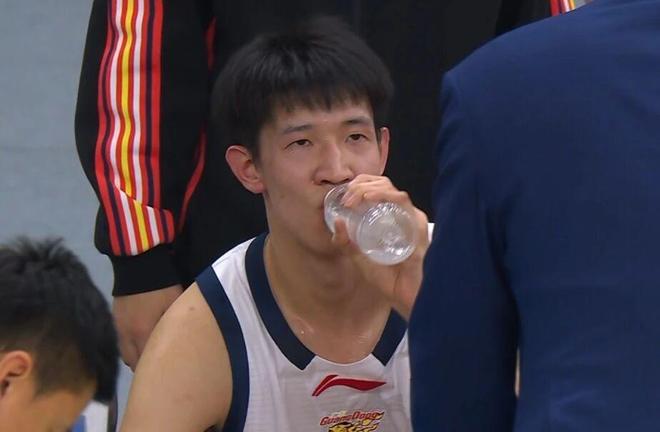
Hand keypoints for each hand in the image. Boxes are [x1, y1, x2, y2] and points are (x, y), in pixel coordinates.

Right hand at [112, 284, 183, 369]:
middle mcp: (127, 335)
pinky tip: (140, 341)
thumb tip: (187, 337)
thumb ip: (178, 324)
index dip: (156, 371)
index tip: (168, 374)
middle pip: (133, 362)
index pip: (147, 362)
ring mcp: (119, 327)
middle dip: (145, 368)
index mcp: (143, 333)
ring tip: (150, 356)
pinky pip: (121, 341)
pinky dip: (130, 346)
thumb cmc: (161, 286)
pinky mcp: (115, 318)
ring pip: (125, 353)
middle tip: (160, 368)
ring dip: (136, 357)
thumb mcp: (176, 304)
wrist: (137, 264)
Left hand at [331, 175, 429, 319]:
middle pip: (383, 184)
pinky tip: (369, 198)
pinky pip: (402, 202)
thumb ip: (346, 243)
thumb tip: (336, 222)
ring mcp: (411, 219)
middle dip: (360, 185)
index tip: (343, 197)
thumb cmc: (389, 279)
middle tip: (347, 199)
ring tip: (354, 198)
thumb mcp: (360, 258)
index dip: (358, 185)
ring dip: (369, 188)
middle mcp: (403, 214)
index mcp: (391, 217)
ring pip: (392, 189)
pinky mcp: (416, 225)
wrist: (405, 298)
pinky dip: (384, 195)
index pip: (377, 188)